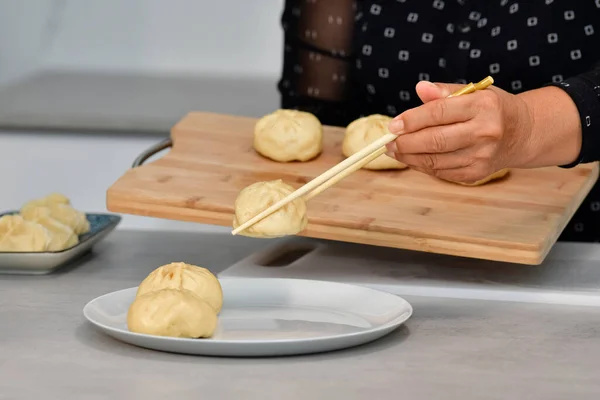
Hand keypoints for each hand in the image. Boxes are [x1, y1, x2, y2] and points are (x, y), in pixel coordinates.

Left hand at [385, 81, 534, 183]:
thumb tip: (420, 89)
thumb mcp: (474, 92)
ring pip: (435, 160)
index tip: (393, 125)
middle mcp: (484, 132)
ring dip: (409, 157)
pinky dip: (422, 166)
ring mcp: (481, 156)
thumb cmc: (491, 109)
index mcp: (482, 106)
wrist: (522, 134)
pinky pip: (441, 172)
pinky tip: (413, 159)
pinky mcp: (477, 173)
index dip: (412, 120)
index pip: (439, 113)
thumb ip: (444, 91)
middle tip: (388, 142)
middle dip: (405, 143)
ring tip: (395, 151)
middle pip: (434, 141)